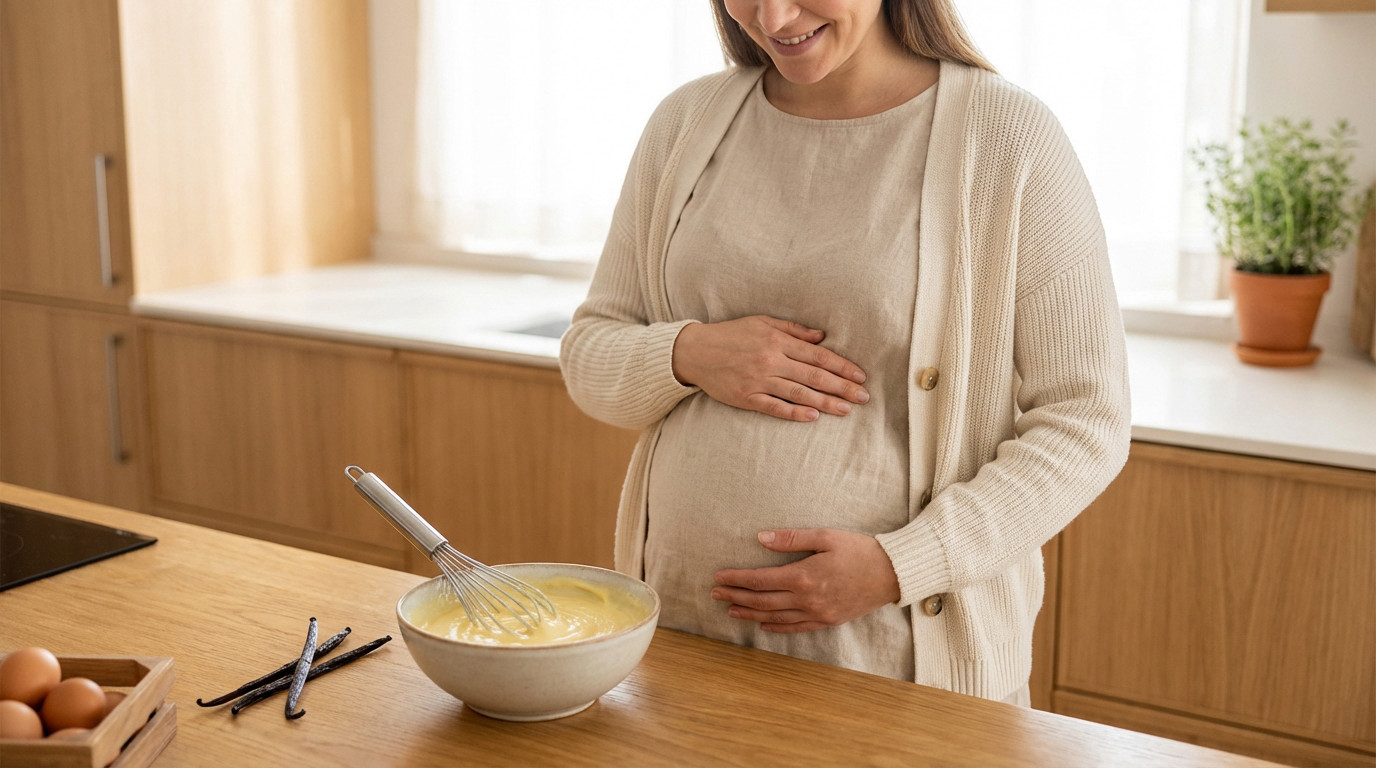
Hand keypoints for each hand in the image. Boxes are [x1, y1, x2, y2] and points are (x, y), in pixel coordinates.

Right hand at [671, 316, 867, 421]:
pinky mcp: (747, 397)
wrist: (696, 351)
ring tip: (847, 409)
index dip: (842, 366)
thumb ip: (793, 330)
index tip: (860, 375)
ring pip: (799, 394)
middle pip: (814, 377)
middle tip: (865, 397)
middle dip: (843, 387)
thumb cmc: (731, 334)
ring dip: (826, 402)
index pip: (818, 356)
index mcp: (777, 340)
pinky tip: (813, 416)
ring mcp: (759, 380)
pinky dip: (794, 412)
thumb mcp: (763, 322)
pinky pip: (774, 407)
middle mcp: (771, 360)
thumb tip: (822, 337)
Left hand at [711, 528, 900, 633]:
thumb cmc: (860, 550)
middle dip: (736, 596)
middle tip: (715, 593)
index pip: (760, 580)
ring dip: (750, 613)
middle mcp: (807, 599)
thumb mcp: (826, 536)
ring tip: (731, 609)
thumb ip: (791, 539)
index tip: (718, 576)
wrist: (892, 574)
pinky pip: (795, 628)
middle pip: (762, 601)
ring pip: (774, 617)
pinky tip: (763, 624)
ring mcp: (817, 614)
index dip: (736, 579)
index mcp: (804, 576)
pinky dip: (776, 627)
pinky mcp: (827, 621)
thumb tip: (760, 538)